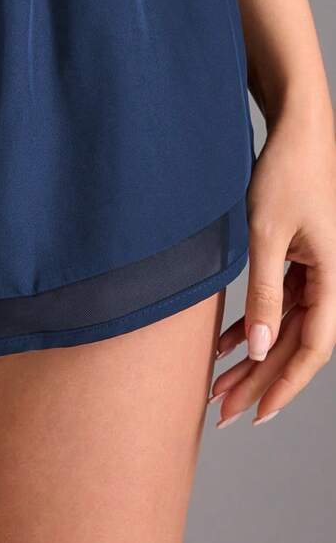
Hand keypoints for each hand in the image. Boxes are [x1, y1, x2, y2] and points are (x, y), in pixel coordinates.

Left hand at [210, 112, 335, 427]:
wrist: (296, 129)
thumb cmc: (285, 173)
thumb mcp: (265, 234)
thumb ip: (263, 292)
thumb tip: (260, 348)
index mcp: (333, 277)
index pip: (312, 348)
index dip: (285, 384)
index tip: (257, 413)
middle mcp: (329, 279)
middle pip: (295, 344)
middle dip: (259, 380)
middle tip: (224, 411)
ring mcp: (314, 269)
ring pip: (285, 327)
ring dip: (253, 357)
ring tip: (218, 386)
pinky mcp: (297, 258)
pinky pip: (278, 303)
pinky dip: (252, 325)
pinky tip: (225, 346)